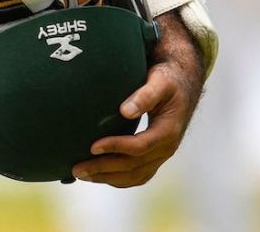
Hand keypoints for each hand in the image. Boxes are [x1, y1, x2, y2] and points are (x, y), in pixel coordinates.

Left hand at [71, 17, 203, 186]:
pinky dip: (117, 179)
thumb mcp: (160, 82)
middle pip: (134, 166)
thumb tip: (125, 111)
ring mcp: (161, 156)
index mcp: (168, 131)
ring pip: (135, 176)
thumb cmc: (167, 80)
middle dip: (104, 169)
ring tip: (80, 174)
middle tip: (76, 168)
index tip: (92, 146)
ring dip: (107, 178)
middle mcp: (166, 148)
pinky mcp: (155, 157)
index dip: (116, 147)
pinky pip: (137, 175)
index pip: (140, 146)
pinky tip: (98, 175)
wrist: (182, 86)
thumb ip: (145, 95)